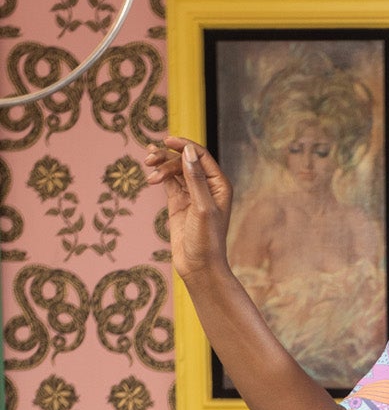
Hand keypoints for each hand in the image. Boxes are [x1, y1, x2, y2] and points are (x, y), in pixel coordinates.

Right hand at [143, 134, 232, 283]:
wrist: (199, 267)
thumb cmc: (206, 241)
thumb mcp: (202, 208)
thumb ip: (195, 179)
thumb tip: (188, 152)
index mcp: (219, 185)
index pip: (200, 156)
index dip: (184, 145)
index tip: (166, 142)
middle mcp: (207, 187)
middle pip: (185, 160)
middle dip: (167, 157)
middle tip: (150, 161)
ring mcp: (192, 194)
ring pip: (175, 169)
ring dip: (161, 165)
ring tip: (147, 166)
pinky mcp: (179, 203)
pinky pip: (169, 181)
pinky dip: (159, 174)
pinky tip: (150, 171)